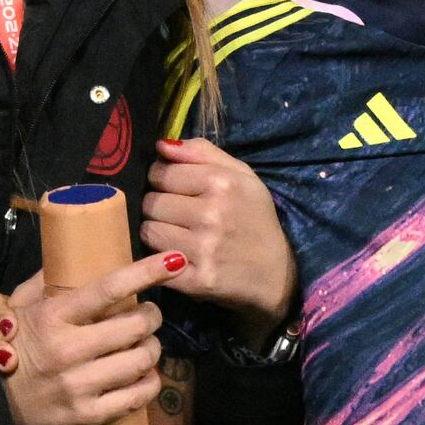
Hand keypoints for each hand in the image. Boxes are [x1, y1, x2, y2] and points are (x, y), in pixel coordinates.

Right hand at [1, 256, 166, 424]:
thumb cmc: (12, 347)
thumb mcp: (19, 307)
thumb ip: (46, 281)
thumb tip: (76, 251)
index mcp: (52, 317)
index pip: (109, 289)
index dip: (147, 272)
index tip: (175, 260)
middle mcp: (67, 350)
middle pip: (135, 325)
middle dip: (152, 315)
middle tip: (150, 314)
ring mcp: (78, 385)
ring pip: (142, 360)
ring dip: (153, 348)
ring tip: (146, 344)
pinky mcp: (87, 415)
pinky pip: (138, 395)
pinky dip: (150, 381)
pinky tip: (145, 374)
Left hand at [139, 138, 297, 326]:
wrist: (276, 273)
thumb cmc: (255, 218)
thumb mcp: (241, 176)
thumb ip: (202, 152)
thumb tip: (160, 145)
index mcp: (222, 182)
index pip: (161, 172)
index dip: (163, 179)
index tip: (175, 189)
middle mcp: (211, 214)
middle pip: (151, 201)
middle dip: (159, 206)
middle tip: (178, 215)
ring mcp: (203, 249)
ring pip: (148, 230)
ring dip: (157, 231)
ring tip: (177, 235)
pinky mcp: (196, 280)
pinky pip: (153, 262)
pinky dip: (158, 258)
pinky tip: (174, 256)